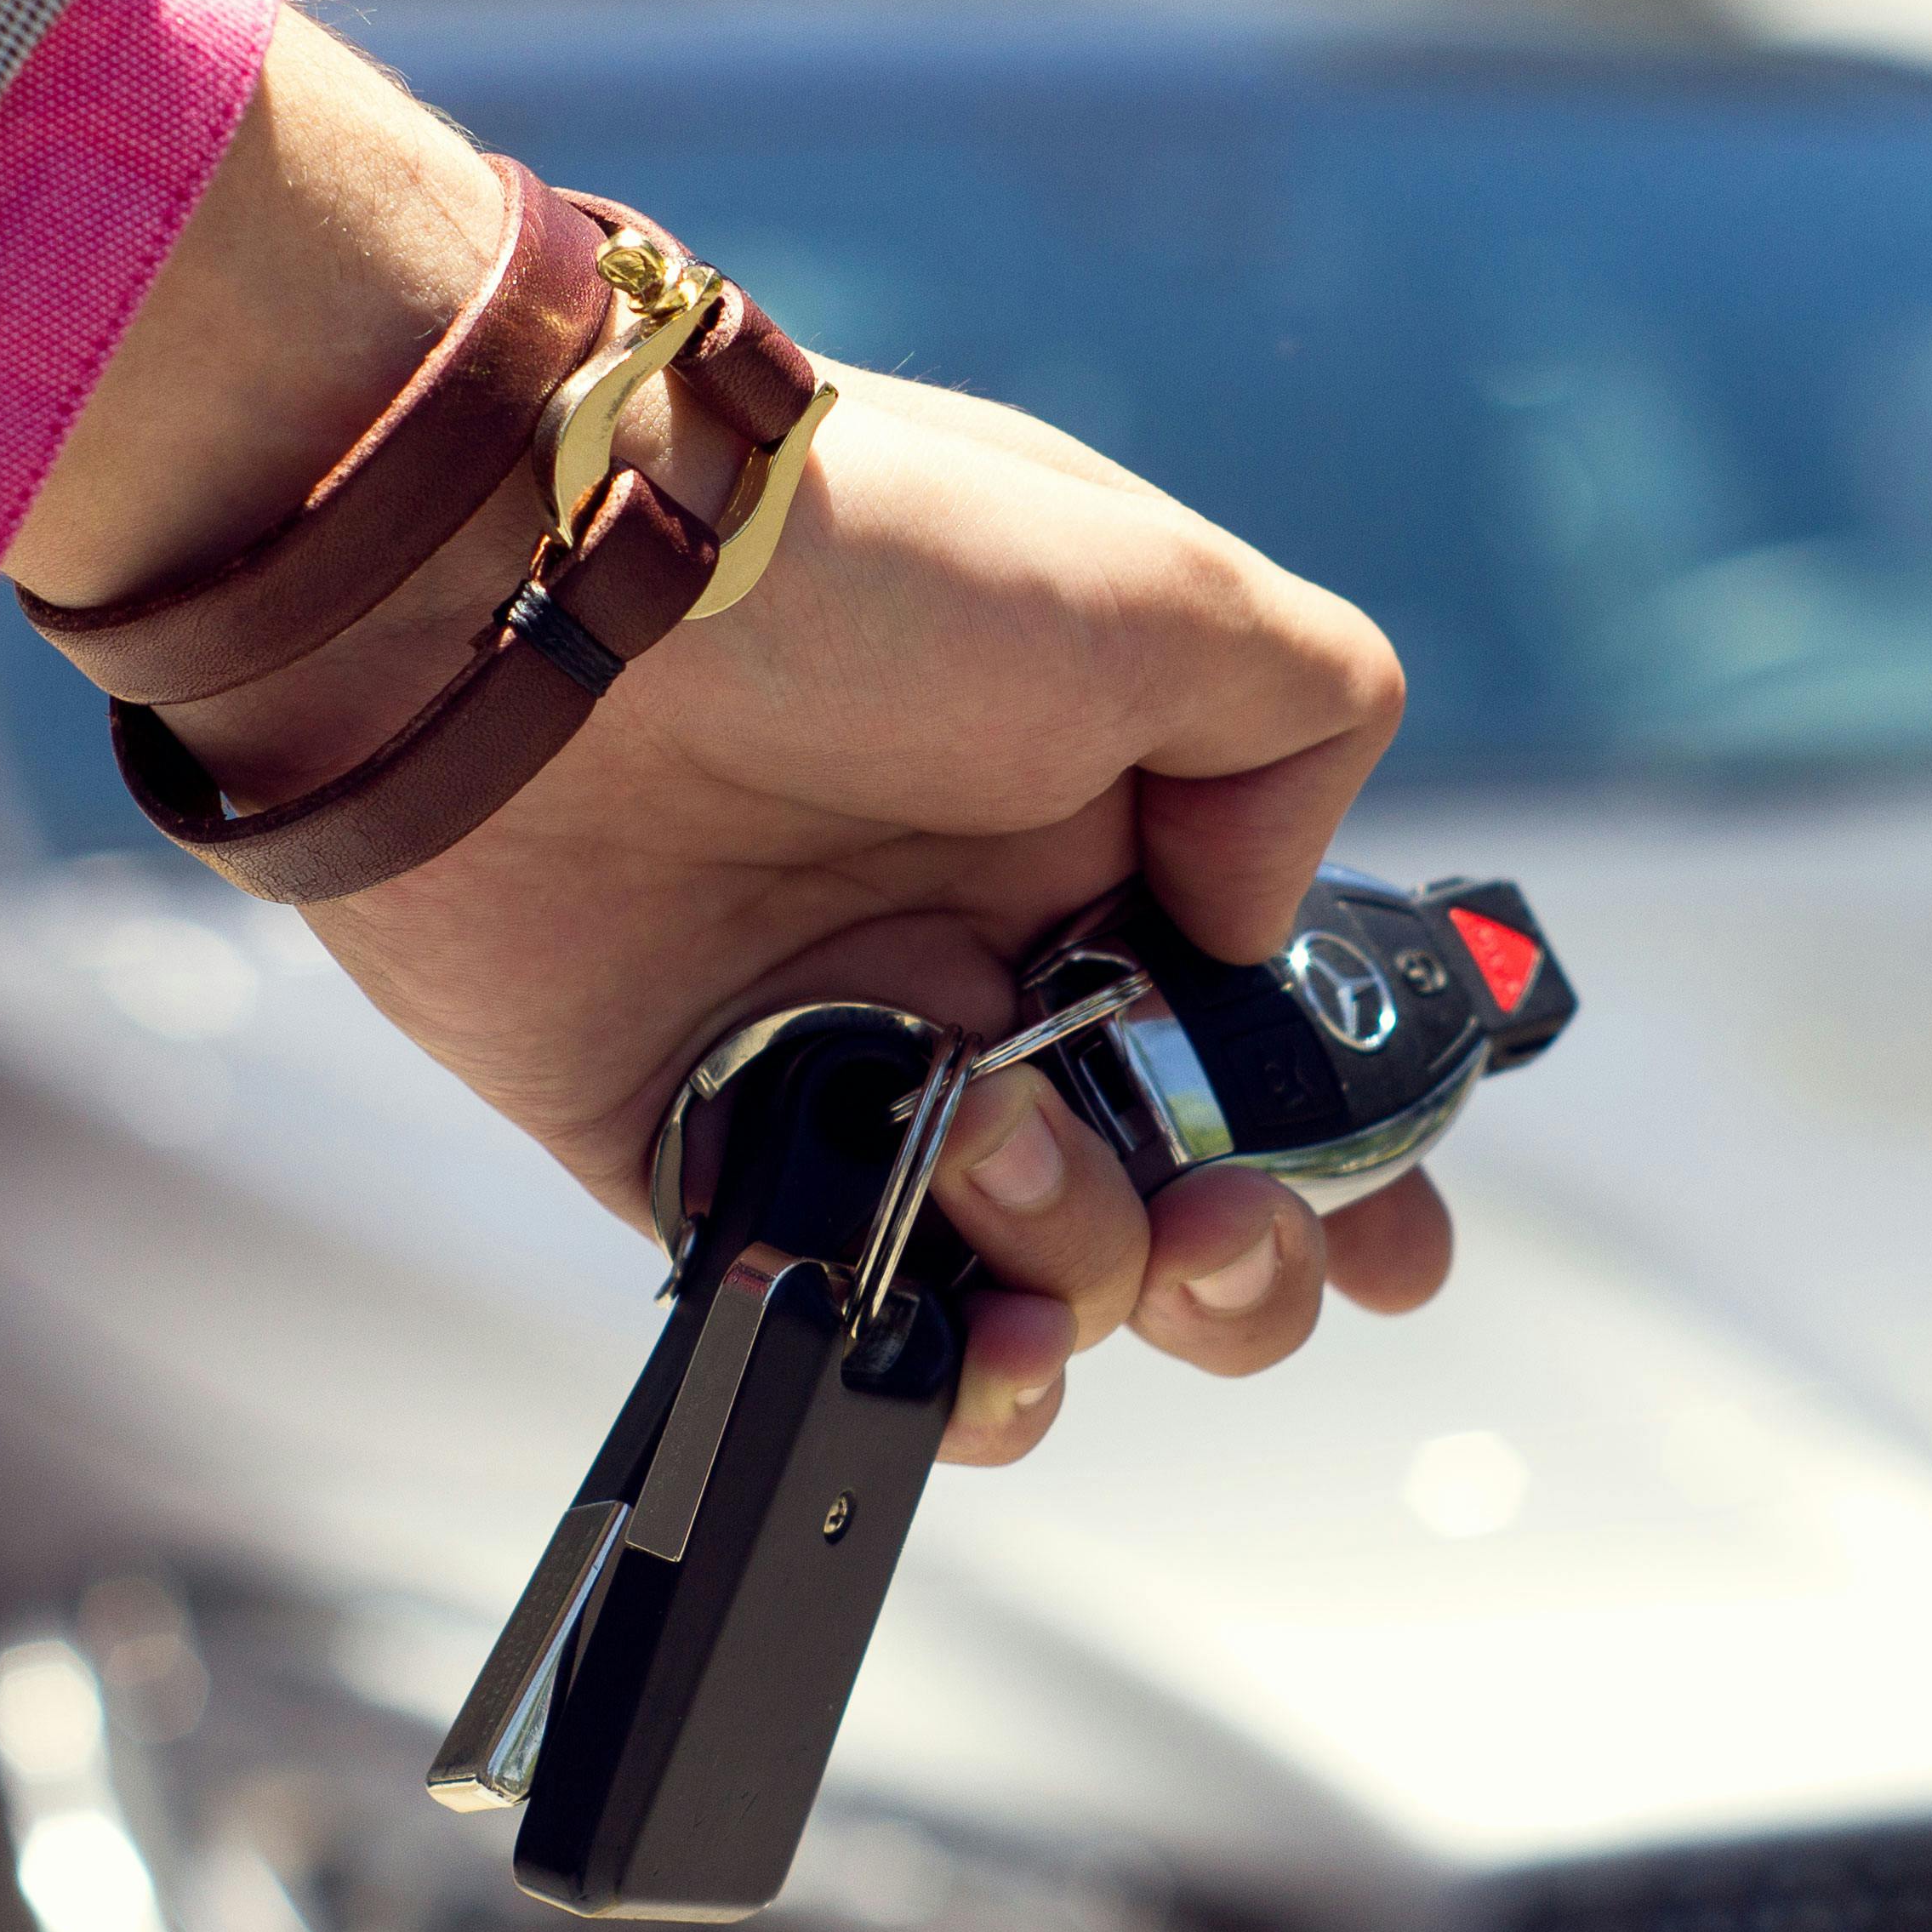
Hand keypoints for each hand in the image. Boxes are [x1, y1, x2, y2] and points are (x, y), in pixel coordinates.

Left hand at [7, 15, 1452, 1458]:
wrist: (536, 588)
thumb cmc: (854, 562)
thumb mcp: (1159, 587)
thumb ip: (1299, 734)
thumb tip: (1264, 927)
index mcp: (1111, 830)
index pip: (1269, 1030)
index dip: (1351, 1151)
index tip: (1395, 1240)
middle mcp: (992, 955)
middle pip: (1178, 1191)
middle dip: (1246, 1258)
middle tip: (1225, 1228)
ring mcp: (850, 1056)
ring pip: (1033, 1272)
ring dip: (1081, 1270)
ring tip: (1004, 1157)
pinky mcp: (694, 1140)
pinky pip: (842, 1307)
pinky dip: (930, 1369)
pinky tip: (970, 1350)